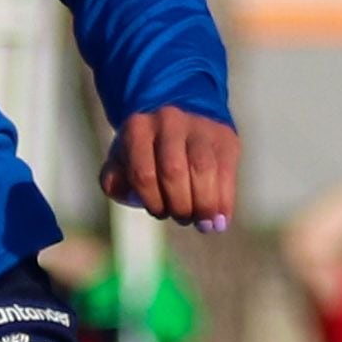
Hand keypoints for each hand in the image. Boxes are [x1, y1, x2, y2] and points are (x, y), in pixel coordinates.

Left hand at [102, 110, 240, 231]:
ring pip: (203, 171)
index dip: (153, 202)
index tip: (160, 213)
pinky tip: (220, 220)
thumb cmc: (149, 152)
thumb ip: (115, 180)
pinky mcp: (224, 137)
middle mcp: (169, 122)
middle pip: (174, 172)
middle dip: (179, 206)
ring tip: (203, 224)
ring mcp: (199, 127)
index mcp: (138, 128)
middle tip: (183, 218)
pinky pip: (226, 173)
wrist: (183, 118)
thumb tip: (130, 196)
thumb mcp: (123, 160)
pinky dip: (224, 202)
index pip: (143, 173)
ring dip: (203, 205)